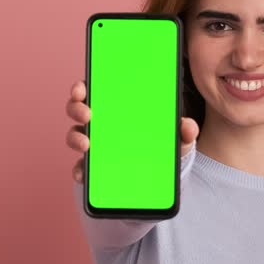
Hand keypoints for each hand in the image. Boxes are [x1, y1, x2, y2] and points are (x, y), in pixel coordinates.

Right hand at [66, 79, 198, 182]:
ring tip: (86, 145)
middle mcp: (100, 123)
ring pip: (75, 136)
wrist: (160, 176)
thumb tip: (188, 126)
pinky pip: (81, 167)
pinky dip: (79, 170)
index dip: (82, 87)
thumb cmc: (162, 145)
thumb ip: (184, 131)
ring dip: (75, 138)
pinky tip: (83, 175)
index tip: (81, 89)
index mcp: (116, 107)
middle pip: (78, 109)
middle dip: (76, 108)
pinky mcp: (93, 167)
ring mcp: (94, 144)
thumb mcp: (176, 138)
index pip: (94, 90)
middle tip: (87, 114)